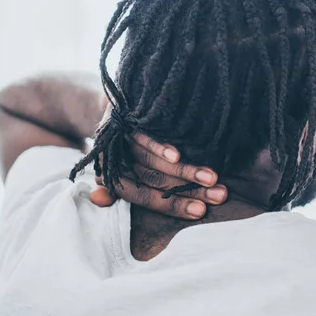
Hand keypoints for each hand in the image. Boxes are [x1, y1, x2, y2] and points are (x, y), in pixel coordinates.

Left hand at [89, 133, 226, 219]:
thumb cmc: (125, 142)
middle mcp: (113, 162)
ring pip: (151, 163)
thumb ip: (116, 187)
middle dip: (188, 191)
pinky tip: (177, 155)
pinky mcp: (123, 121)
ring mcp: (118, 141)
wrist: (116, 103)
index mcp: (113, 177)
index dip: (172, 207)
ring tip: (212, 178)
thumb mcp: (121, 166)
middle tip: (219, 196)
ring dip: (184, 172)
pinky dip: (159, 148)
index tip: (201, 212)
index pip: (143, 199)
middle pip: (153, 182)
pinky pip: (142, 137)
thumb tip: (97, 200)